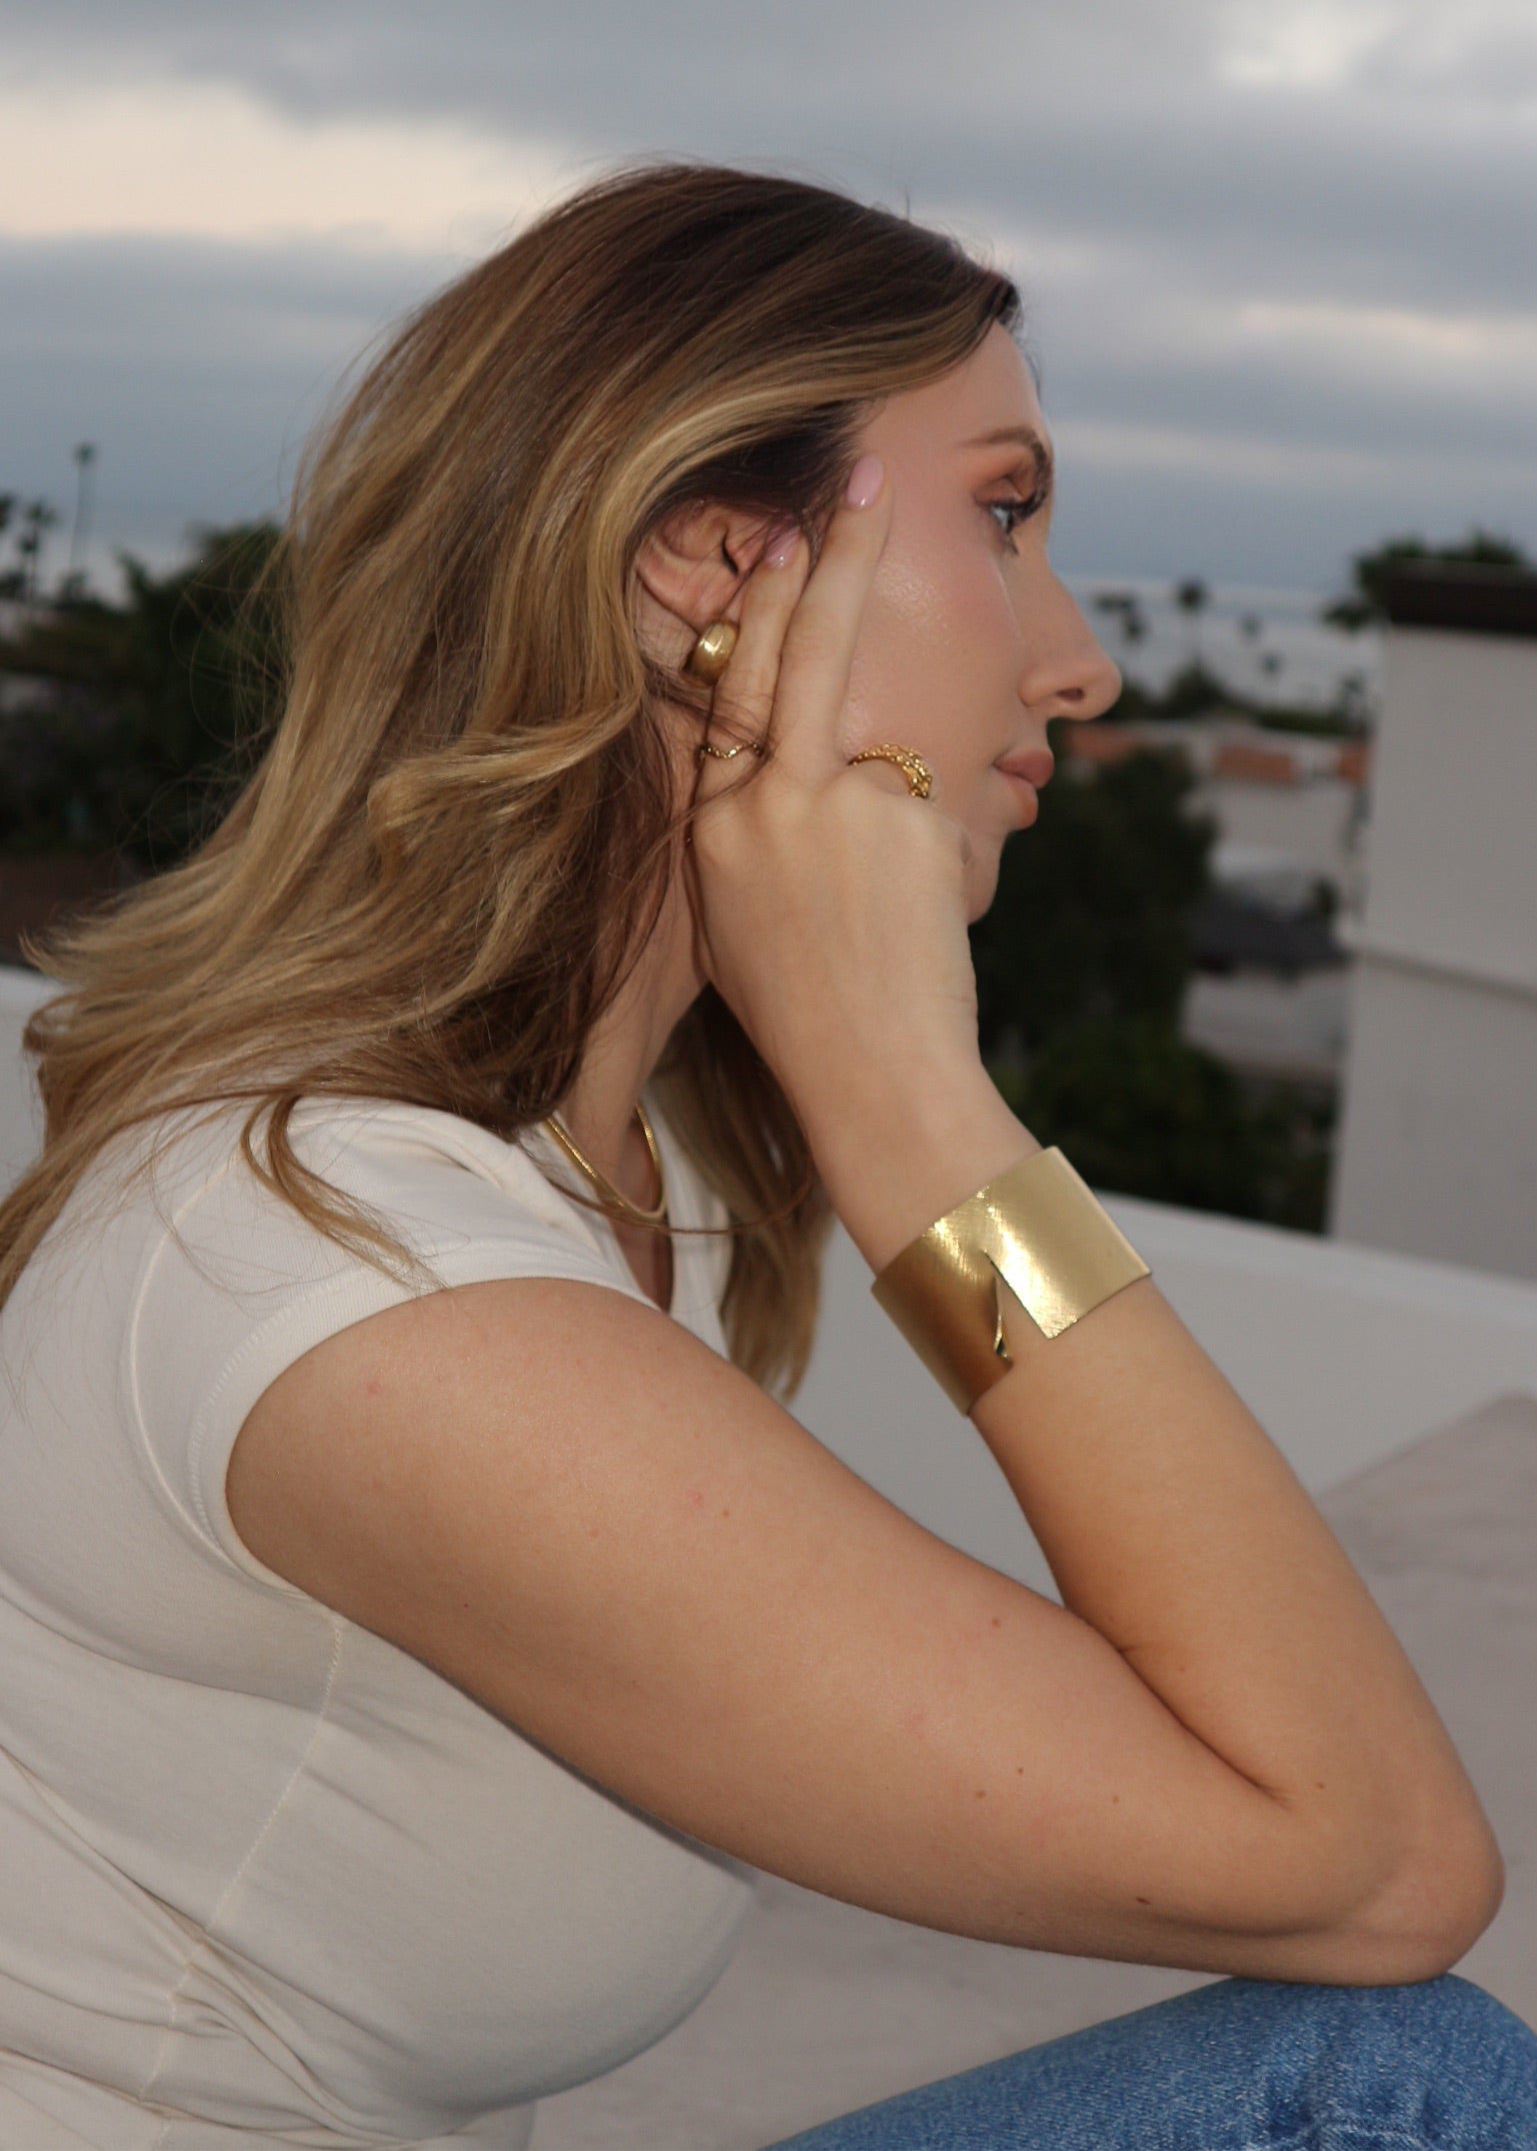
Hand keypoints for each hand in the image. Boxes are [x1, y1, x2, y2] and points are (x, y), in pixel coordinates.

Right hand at [683, 457, 985, 1140]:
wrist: (874, 1076)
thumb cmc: (808, 1018)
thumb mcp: (740, 921)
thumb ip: (756, 832)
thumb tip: (794, 774)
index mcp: (714, 828)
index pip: (733, 694)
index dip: (763, 611)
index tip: (784, 542)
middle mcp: (766, 801)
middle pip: (796, 650)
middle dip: (834, 555)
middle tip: (861, 476)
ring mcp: (836, 804)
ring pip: (876, 742)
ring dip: (893, 785)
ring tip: (887, 855)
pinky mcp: (905, 818)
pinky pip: (925, 802)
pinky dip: (928, 846)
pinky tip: (917, 920)